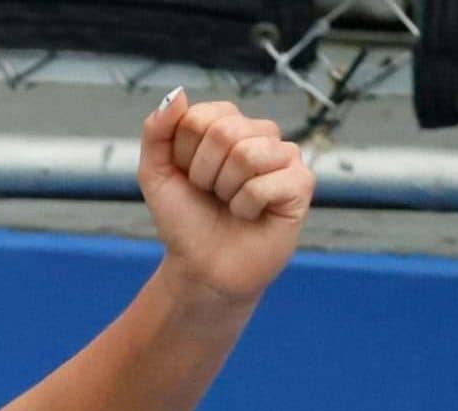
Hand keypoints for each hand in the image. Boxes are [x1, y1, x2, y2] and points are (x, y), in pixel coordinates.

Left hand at [139, 92, 313, 309]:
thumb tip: (177, 93)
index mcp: (228, 124)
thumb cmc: (184, 221)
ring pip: (246, 155)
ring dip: (226, 190)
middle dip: (203, 173)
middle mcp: (260, 134)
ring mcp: (285, 157)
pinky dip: (246, 206)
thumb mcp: (156, 174)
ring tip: (231, 204)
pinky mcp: (302, 183)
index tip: (189, 177)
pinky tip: (251, 215)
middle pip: (225, 132)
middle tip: (211, 194)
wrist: (202, 268)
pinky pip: (265, 182)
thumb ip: (157, 131)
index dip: (184, 153)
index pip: (202, 115)